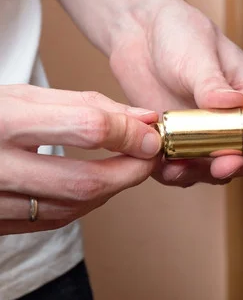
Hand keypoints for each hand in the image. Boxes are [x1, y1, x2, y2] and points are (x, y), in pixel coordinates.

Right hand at [0, 85, 161, 234]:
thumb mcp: (27, 96)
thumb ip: (88, 105)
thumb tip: (144, 120)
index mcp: (2, 121)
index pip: (86, 128)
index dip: (129, 133)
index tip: (152, 135)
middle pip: (85, 182)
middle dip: (131, 172)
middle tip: (150, 158)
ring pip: (74, 208)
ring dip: (113, 189)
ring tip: (126, 166)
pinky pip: (54, 221)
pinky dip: (86, 203)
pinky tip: (97, 184)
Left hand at [109, 0, 242, 186]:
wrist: (139, 34)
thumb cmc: (180, 32)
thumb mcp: (199, 53)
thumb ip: (212, 83)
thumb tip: (232, 102)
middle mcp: (239, 119)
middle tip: (226, 164)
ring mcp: (210, 135)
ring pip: (220, 168)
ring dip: (208, 174)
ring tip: (188, 167)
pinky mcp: (181, 143)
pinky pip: (185, 169)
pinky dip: (178, 174)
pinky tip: (167, 166)